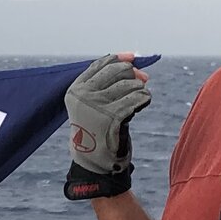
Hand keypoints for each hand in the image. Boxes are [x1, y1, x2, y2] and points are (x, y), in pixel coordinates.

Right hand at [64, 54, 150, 175]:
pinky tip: (144, 102)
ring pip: (130, 84)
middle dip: (133, 74)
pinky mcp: (113, 117)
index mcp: (75, 89)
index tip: (133, 58)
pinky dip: (144, 98)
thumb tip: (133, 60)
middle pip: (117, 70)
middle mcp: (84, 95)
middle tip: (142, 80)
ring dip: (140, 88)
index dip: (120, 58)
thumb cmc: (97, 129)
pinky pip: (136, 98)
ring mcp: (97, 106)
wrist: (94, 161)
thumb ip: (106, 82)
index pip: (101, 64)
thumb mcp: (91, 102)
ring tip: (139, 96)